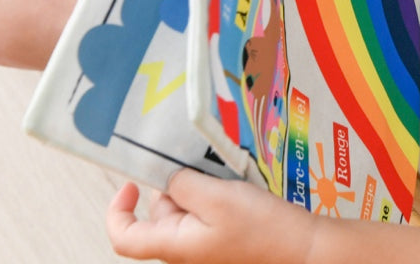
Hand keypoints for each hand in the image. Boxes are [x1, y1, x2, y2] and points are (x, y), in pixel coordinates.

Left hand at [106, 170, 313, 263]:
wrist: (302, 250)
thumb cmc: (260, 228)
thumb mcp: (217, 197)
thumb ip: (185, 185)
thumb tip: (168, 180)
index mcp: (175, 246)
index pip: (124, 238)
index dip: (118, 211)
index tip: (130, 183)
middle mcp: (184, 250)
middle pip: (159, 215)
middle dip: (174, 187)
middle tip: (202, 170)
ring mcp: (204, 247)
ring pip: (184, 211)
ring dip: (198, 189)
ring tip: (224, 180)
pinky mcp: (222, 241)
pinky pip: (205, 214)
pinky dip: (213, 197)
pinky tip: (235, 190)